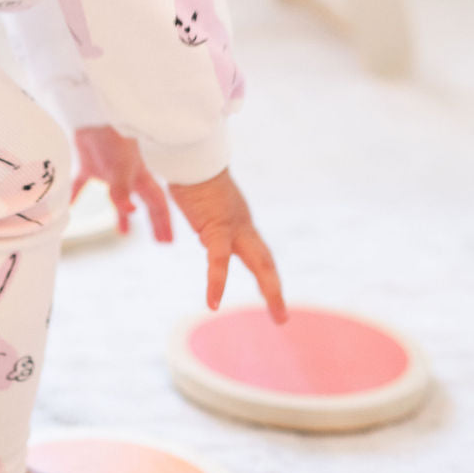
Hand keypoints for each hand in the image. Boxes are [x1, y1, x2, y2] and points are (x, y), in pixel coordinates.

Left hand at [72, 126, 172, 242]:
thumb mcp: (120, 167)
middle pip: (145, 202)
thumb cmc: (111, 137)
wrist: (91, 112)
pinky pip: (84, 184)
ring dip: (122, 214)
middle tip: (160, 240)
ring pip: (119, 196)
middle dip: (153, 221)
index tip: (167, 241)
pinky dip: (77, 196)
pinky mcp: (90, 163)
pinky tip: (70, 207)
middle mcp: (129, 175)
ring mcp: (109, 169)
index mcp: (140, 176)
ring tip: (123, 232)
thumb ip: (122, 191)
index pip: (157, 203)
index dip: (163, 222)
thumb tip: (131, 212)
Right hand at [168, 170, 287, 321]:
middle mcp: (242, 224)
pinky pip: (218, 259)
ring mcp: (233, 226)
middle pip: (265, 261)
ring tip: (280, 316)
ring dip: (272, 290)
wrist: (191, 154)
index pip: (256, 251)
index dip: (264, 273)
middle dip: (274, 289)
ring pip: (260, 262)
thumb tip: (199, 228)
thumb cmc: (191, 168)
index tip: (268, 294)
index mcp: (238, 219)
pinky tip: (212, 303)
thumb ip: (204, 213)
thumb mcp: (200, 198)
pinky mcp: (216, 227)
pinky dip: (216, 282)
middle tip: (282, 318)